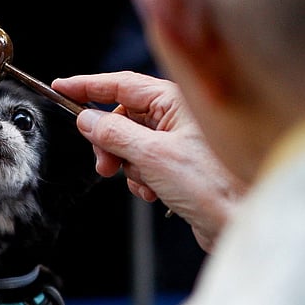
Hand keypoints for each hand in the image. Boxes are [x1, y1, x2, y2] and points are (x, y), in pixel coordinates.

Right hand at [52, 71, 245, 251]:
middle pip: (123, 117)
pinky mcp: (181, 164)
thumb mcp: (153, 155)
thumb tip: (88, 120)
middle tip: (105, 165)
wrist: (242, 220)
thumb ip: (115, 133)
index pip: (122, 84)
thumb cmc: (216, 185)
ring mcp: (180, 140)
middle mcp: (179, 115)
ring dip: (129, 166)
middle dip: (110, 143)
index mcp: (176, 100)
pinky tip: (155, 192)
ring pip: (131, 144)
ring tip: (143, 182)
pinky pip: (144, 163)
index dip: (88, 86)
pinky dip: (142, 178)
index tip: (62, 88)